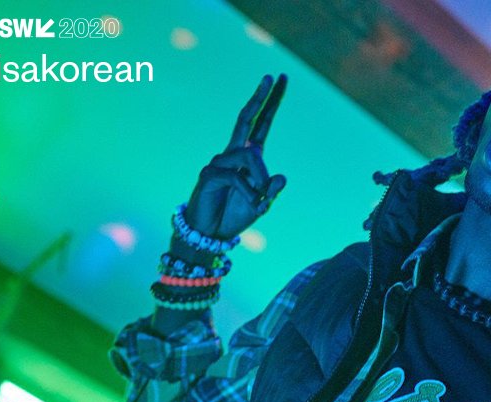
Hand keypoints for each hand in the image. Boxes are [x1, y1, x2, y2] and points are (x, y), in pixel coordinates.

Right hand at [184, 74, 288, 241]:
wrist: (211, 234)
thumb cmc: (235, 215)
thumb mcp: (261, 205)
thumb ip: (272, 191)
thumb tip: (281, 176)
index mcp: (248, 157)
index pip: (261, 123)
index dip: (270, 102)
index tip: (279, 79)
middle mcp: (233, 154)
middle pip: (246, 119)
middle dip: (260, 97)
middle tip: (270, 76)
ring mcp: (218, 162)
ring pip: (251, 157)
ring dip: (261, 182)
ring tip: (259, 201)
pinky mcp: (208, 174)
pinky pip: (238, 178)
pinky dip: (250, 194)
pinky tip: (250, 204)